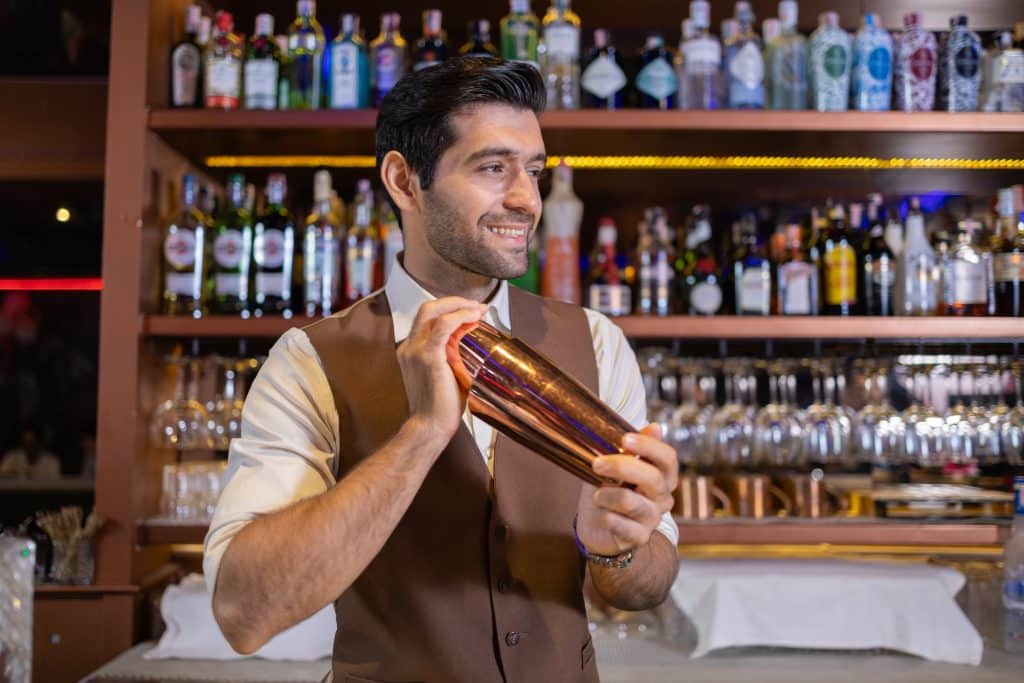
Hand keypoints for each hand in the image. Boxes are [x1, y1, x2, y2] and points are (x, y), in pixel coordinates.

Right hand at [396, 297, 486, 448]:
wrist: (429, 427)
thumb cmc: (440, 408)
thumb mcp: (446, 374)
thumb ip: (454, 355)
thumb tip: (473, 341)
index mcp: (411, 350)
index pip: (428, 318)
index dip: (450, 309)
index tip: (471, 311)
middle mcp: (410, 347)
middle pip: (427, 308)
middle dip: (454, 301)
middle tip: (476, 306)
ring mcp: (416, 351)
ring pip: (432, 311)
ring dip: (458, 305)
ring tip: (477, 309)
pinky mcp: (428, 357)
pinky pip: (443, 327)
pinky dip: (459, 317)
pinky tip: (473, 317)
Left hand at [575, 424, 678, 556]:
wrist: (597, 527)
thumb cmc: (609, 489)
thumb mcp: (617, 465)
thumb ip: (633, 448)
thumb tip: (656, 426)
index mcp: (662, 477)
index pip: (668, 458)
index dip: (649, 446)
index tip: (624, 438)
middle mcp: (663, 498)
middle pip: (653, 478)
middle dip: (621, 466)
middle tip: (596, 463)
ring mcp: (653, 519)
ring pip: (631, 501)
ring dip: (606, 495)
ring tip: (596, 496)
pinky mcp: (639, 538)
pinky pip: (621, 525)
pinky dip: (606, 516)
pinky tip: (602, 515)